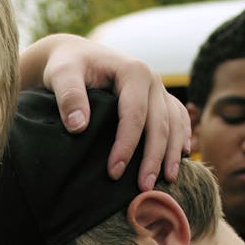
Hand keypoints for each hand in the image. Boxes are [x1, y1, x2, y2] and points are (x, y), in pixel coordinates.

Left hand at [23, 33, 190, 187]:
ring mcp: (158, 89)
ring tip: (167, 180)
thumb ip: (68, 97)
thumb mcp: (61, 75)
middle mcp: (152, 79)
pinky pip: (178, 119)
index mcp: (133, 71)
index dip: (126, 146)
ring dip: (172, 153)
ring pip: (175, 123)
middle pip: (160, 124)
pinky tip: (182, 158)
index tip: (113, 173)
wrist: (76, 56)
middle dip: (153, 158)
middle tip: (144, 188)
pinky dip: (182, 138)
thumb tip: (79, 126)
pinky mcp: (159, 98)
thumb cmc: (67, 66)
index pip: (134, 115)